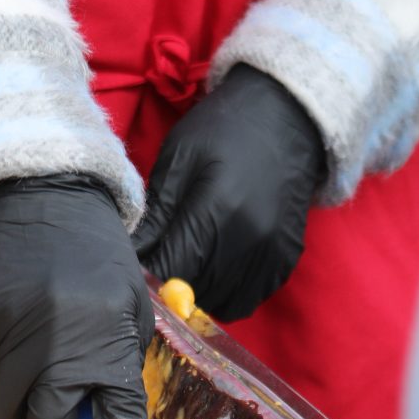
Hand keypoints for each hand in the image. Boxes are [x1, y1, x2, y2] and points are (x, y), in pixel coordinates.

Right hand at [0, 174, 153, 418]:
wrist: (41, 186)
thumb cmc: (91, 255)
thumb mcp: (122, 308)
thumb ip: (110, 369)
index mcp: (108, 342)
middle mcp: (58, 343)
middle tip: (46, 414)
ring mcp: (9, 329)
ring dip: (8, 398)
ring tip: (23, 356)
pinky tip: (0, 333)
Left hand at [133, 66, 326, 321]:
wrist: (283, 115)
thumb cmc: (222, 129)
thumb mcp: (179, 157)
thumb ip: (157, 212)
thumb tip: (131, 255)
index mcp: (219, 208)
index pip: (173, 269)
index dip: (149, 273)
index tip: (138, 262)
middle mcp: (251, 239)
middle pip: (197, 292)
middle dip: (171, 282)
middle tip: (161, 256)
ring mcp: (273, 253)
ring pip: (222, 303)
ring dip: (198, 291)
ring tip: (188, 258)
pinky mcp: (286, 260)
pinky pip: (248, 298)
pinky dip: (226, 290)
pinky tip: (216, 260)